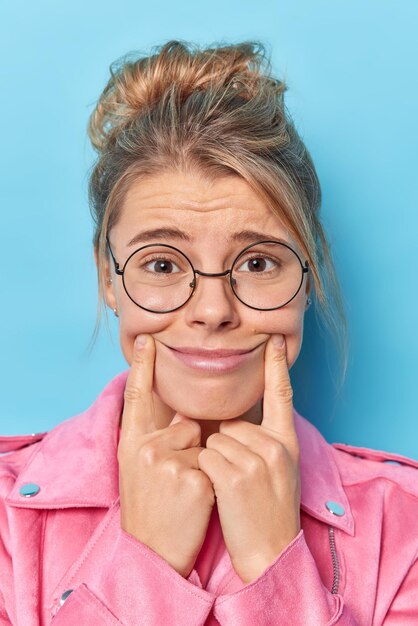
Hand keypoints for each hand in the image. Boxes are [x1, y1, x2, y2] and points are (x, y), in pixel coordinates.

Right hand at [118, 334, 215, 577]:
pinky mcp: (193, 480)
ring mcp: (168, 463)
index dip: (143, 366)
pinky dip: (213, 482)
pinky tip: (195, 503)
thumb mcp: (138, 469)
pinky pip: (216, 465)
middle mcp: (145, 448)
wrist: (151, 554)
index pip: (137, 396)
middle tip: (175, 481)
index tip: (148, 338)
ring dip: (204, 466)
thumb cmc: (149, 508)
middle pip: (188, 425)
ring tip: (184, 494)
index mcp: (131, 442)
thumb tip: (183, 415)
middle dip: (192, 448)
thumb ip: (155, 438)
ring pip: (205, 445)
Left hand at [197, 334, 300, 583]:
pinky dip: (205, 472)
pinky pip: (205, 456)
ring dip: (213, 460)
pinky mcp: (234, 476)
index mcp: (287, 442)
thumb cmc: (269, 511)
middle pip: (230, 423)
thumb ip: (263, 441)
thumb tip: (233, 420)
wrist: (270, 553)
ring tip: (231, 488)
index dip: (276, 365)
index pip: (281, 395)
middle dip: (224, 445)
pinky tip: (220, 493)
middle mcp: (274, 446)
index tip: (273, 338)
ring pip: (214, 440)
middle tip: (237, 477)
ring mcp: (256, 461)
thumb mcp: (280, 470)